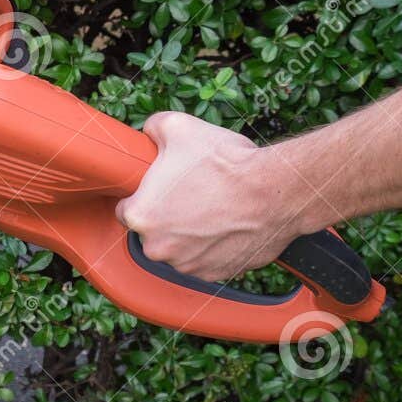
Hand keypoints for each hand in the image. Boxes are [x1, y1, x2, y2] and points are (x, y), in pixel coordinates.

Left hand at [115, 112, 308, 281]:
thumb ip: (153, 128)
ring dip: (190, 233)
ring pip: (179, 248)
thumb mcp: (179, 127)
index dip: (143, 196)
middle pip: (153, 232)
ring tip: (213, 207)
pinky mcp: (215, 274)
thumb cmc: (226, 164)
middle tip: (192, 194)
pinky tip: (226, 224)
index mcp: (140, 216)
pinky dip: (213, 247)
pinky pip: (205, 260)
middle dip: (167, 215)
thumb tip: (148, 131)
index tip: (159, 189)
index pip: (126, 210)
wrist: (275, 191)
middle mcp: (158, 247)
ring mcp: (187, 265)